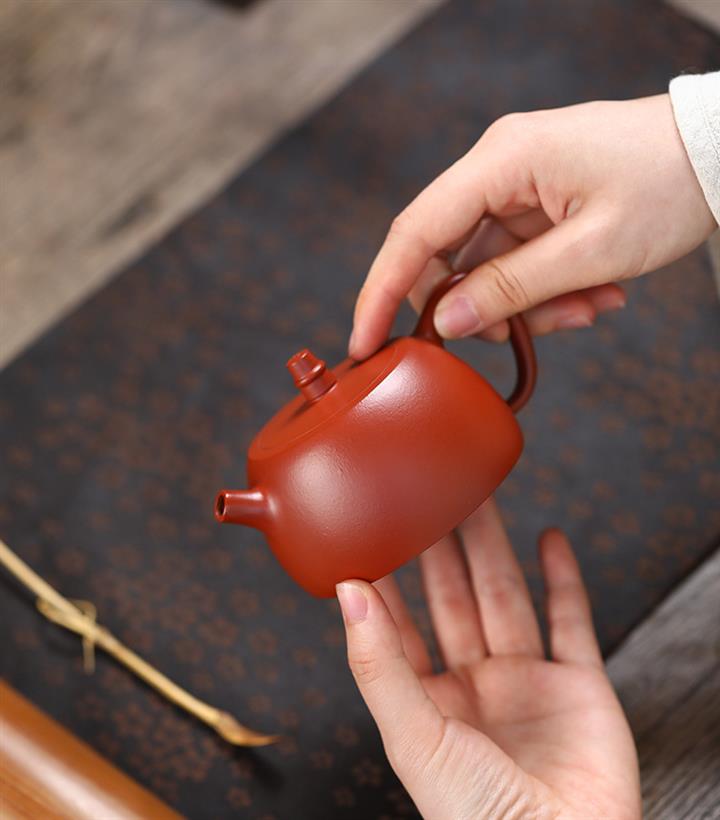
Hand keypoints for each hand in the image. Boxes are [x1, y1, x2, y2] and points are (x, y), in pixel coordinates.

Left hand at [337, 500, 640, 818]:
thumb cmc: (479, 819)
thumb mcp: (414, 736)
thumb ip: (379, 662)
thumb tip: (347, 592)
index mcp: (430, 703)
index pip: (399, 626)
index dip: (386, 578)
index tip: (372, 531)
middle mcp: (477, 688)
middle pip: (454, 599)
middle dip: (440, 547)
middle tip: (428, 494)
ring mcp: (528, 684)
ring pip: (506, 596)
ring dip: (493, 547)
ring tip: (477, 496)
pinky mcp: (580, 686)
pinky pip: (572, 619)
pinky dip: (564, 578)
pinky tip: (549, 540)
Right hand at [350, 94, 715, 356]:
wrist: (718, 154)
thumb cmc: (668, 183)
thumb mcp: (593, 250)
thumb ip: (512, 289)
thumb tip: (445, 321)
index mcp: (503, 160)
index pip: (415, 230)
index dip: (382, 291)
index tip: (365, 342)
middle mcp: (498, 168)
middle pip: (444, 254)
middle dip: (477, 308)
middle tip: (515, 336)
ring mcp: (515, 188)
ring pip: (485, 269)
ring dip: (527, 305)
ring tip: (586, 309)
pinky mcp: (533, 206)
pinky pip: (515, 263)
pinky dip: (546, 293)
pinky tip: (592, 296)